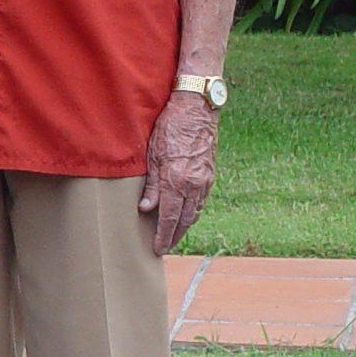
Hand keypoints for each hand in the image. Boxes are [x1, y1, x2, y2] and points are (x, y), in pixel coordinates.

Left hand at [139, 91, 219, 253]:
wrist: (196, 108)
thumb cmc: (170, 126)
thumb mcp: (153, 154)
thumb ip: (152, 185)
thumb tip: (146, 208)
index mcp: (177, 180)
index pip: (169, 218)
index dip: (163, 236)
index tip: (158, 249)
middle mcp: (194, 184)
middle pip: (184, 220)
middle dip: (174, 236)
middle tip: (164, 247)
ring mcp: (205, 180)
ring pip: (195, 212)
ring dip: (184, 227)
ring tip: (173, 236)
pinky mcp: (210, 174)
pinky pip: (201, 201)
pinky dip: (193, 212)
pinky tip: (186, 216)